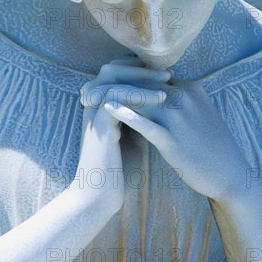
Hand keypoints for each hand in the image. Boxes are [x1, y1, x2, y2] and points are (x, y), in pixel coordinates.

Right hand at [76, 57, 169, 212]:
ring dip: (142, 77)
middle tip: (166, 71)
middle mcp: (95, 105)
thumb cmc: (119, 168)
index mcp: (101, 106)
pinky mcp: (98, 124)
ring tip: (167, 80)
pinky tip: (161, 97)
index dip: (138, 69)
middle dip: (140, 67)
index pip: (117, 73)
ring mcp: (94, 113)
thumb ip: (139, 115)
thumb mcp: (132, 134)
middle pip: (112, 69)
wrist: (99, 194)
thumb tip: (161, 99)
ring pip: (112, 79)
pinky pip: (115, 97)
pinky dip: (139, 94)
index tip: (164, 72)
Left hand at [88, 60, 249, 201]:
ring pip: (139, 98)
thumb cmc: (211, 146)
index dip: (123, 78)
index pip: (149, 75)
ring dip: (110, 96)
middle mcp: (184, 96)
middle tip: (86, 91)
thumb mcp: (198, 112)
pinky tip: (107, 110)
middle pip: (140, 82)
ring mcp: (179, 117)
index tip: (102, 82)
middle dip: (110, 84)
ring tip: (88, 99)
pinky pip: (145, 123)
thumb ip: (178, 100)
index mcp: (189, 88)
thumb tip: (153, 94)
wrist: (232, 175)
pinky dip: (124, 114)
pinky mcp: (174, 139)